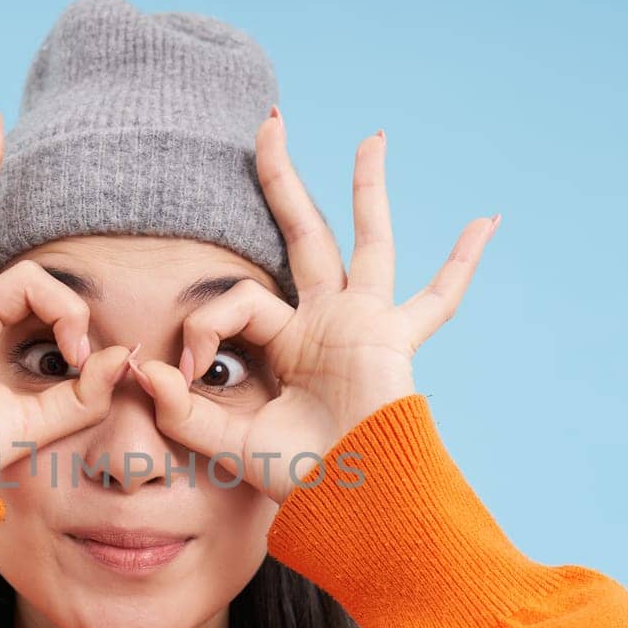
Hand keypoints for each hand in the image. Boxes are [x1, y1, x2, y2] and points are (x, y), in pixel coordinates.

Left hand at [126, 110, 500, 503]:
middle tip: (267, 123)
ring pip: (366, 242)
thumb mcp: (227, 441)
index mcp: (285, 342)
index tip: (185, 371)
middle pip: (302, 234)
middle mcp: (325, 322)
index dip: (202, 325)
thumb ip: (182, 410)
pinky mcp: (394, 338)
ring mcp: (364, 324)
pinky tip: (487, 221)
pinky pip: (437, 298)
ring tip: (372, 139)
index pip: (237, 301)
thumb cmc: (296, 479)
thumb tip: (140, 369)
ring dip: (367, 190)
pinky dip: (463, 264)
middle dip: (282, 180)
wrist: (347, 504)